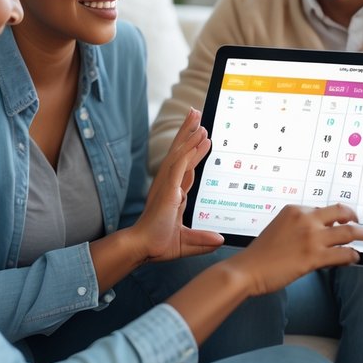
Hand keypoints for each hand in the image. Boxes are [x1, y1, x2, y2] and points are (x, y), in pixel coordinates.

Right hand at [134, 108, 220, 262]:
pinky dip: (189, 152)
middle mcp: (169, 185)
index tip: (202, 135)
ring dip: (190, 136)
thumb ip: (202, 239)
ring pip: (180, 154)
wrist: (142, 248)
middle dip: (188, 132)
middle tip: (196, 113)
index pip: (185, 166)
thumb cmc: (158, 245)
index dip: (193, 149)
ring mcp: (167, 185)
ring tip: (199, 120)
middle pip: (180, 152)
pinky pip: (180, 166)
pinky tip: (198, 140)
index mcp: (173, 192)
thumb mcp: (187, 241)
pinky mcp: (168, 189)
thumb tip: (220, 240)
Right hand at [228, 204, 362, 295]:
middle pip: (341, 212)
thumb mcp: (279, 229)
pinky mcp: (314, 257)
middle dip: (356, 216)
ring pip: (349, 232)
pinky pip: (343, 253)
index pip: (323, 210)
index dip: (334, 217)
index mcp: (295, 210)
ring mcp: (312, 237)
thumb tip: (318, 234)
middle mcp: (305, 219)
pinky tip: (355, 258)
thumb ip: (298, 227)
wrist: (247, 269)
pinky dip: (353, 255)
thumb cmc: (259, 254)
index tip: (342, 221)